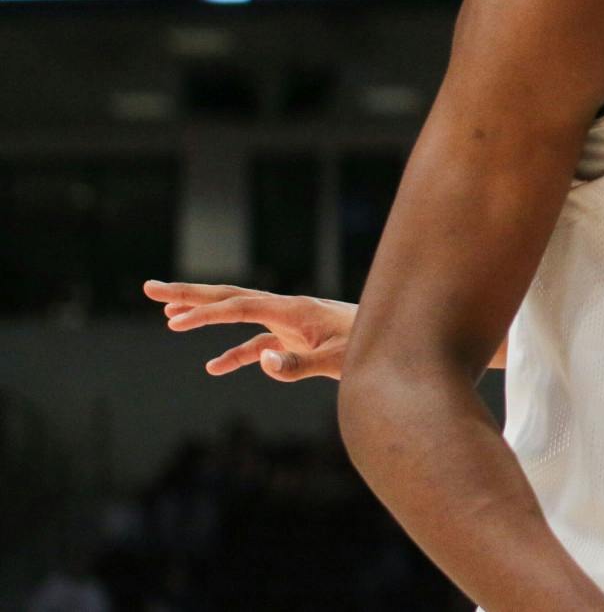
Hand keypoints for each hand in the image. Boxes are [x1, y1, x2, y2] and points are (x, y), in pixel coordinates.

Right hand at [143, 279, 353, 380]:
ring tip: (168, 315)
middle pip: (231, 297)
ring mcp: (291, 322)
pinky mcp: (298, 338)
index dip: (206, 312)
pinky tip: (213, 367)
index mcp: (295, 309)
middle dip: (190, 294)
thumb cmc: (371, 349)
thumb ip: (298, 363)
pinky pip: (257, 343)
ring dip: (205, 314)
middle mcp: (288, 309)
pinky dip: (235, 353)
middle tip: (149, 288)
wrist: (399, 342)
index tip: (173, 320)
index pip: (240, 306)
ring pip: (239, 314)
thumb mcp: (336, 361)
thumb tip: (261, 361)